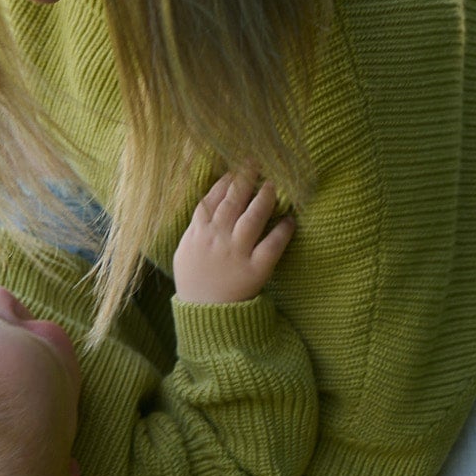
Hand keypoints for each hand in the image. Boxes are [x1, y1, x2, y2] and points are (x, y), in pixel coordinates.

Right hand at [172, 172, 294, 304]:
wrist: (205, 313)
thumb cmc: (194, 280)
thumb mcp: (184, 250)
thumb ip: (195, 226)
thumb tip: (207, 202)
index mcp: (198, 233)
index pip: (212, 199)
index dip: (225, 181)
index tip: (236, 167)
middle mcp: (217, 239)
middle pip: (233, 202)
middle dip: (245, 179)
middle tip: (258, 163)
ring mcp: (236, 254)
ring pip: (252, 218)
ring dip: (264, 198)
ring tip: (274, 185)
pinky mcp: (255, 270)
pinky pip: (271, 246)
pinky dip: (282, 232)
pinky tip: (290, 221)